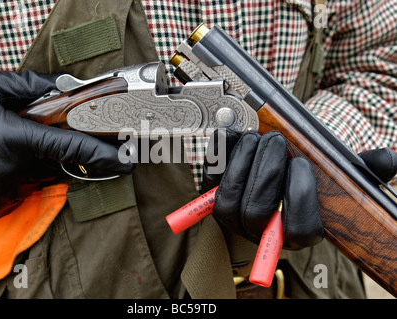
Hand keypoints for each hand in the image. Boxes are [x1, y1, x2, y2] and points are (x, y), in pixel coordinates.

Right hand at [0, 70, 133, 220]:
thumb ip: (28, 85)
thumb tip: (65, 85)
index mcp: (14, 137)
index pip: (70, 148)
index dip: (102, 155)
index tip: (127, 161)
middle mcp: (11, 169)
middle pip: (50, 167)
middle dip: (44, 157)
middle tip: (15, 143)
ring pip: (30, 183)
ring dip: (22, 170)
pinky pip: (11, 197)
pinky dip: (5, 185)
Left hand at [202, 129, 396, 250]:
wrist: (270, 173)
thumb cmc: (305, 178)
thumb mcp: (340, 174)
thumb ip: (364, 169)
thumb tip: (391, 157)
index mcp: (296, 232)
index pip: (298, 230)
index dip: (299, 197)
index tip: (303, 164)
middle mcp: (261, 230)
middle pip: (256, 211)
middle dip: (267, 171)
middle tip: (277, 141)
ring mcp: (232, 215)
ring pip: (228, 199)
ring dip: (243, 162)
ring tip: (257, 137)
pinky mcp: (211, 193)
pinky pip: (210, 177)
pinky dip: (219, 153)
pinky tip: (232, 133)